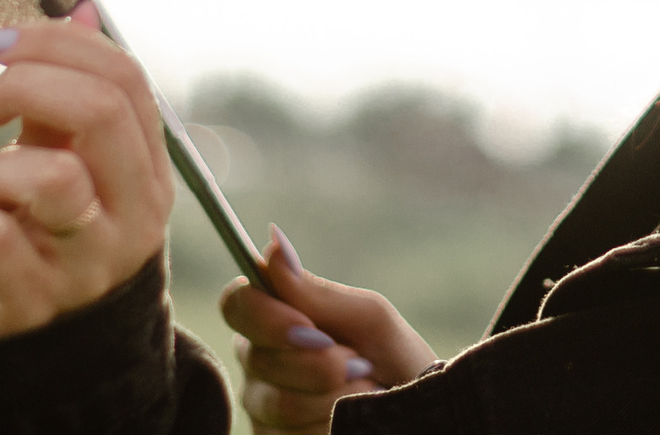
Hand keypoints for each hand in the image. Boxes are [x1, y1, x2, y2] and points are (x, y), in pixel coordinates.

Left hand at [0, 4, 173, 339]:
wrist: (48, 353)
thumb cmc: (54, 236)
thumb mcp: (74, 160)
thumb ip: (74, 91)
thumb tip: (82, 7)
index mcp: (147, 168)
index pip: (125, 78)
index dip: (56, 44)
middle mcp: (134, 212)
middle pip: (100, 113)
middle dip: (25, 86)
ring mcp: (91, 261)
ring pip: (54, 178)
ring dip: (1, 168)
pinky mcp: (38, 304)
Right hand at [220, 227, 438, 430]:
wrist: (422, 414)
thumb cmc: (396, 357)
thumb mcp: (368, 318)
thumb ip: (317, 291)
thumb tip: (273, 243)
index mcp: (275, 318)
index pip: (237, 304)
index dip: (265, 316)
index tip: (308, 327)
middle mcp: (258, 362)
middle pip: (258, 358)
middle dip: (317, 362)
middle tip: (359, 363)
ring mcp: (263, 409)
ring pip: (277, 403)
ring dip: (335, 396)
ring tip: (364, 389)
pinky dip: (331, 426)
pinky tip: (348, 420)